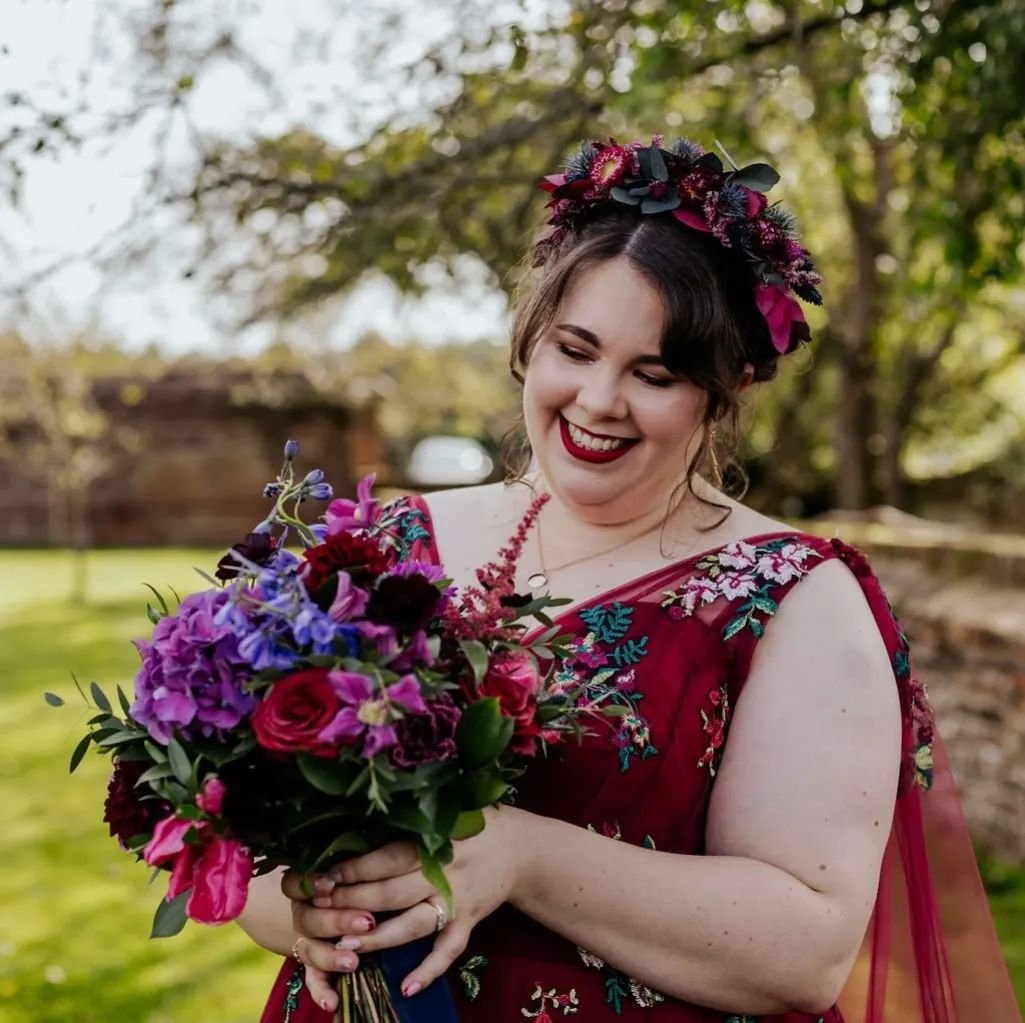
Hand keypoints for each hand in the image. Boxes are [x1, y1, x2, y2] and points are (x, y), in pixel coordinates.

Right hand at [280, 872, 377, 1013]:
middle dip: (337, 920)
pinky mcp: (314, 965)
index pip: (297, 883)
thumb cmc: (351, 878)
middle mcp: (303, 913)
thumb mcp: (349, 869)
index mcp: (308, 885)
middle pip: (309, 917)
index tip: (329, 885)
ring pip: (311, 950)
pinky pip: (314, 979)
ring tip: (353, 962)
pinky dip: (322, 992)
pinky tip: (332, 1002)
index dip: (311, 884)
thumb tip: (383, 854)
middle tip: (366, 921)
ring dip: (331, 957)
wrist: (327, 904)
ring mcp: (307, 940)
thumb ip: (357, 867)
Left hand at [283, 805, 528, 1008]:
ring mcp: (458, 902)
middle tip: (320, 910)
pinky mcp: (470, 923)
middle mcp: (444, 873)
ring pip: (413, 925)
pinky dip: (428, 971)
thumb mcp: (445, 814)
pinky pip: (448, 951)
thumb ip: (409, 823)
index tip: (324, 875)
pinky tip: (405, 988)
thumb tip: (358, 827)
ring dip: (379, 937)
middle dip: (353, 902)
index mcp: (435, 841)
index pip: (387, 858)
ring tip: (346, 946)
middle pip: (392, 892)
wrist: (521, 848)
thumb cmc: (473, 825)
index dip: (354, 868)